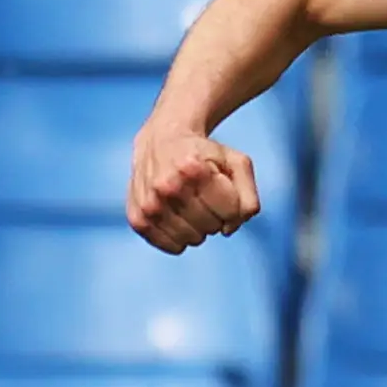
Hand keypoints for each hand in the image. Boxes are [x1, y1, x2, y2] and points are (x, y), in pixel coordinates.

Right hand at [127, 115, 260, 253]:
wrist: (161, 140)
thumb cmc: (205, 155)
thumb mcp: (237, 163)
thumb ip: (248, 198)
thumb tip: (228, 230)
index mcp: (193, 170)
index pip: (231, 213)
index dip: (231, 204)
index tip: (220, 188)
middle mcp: (167, 188)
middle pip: (212, 228)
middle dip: (215, 215)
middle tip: (203, 195)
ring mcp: (150, 205)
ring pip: (193, 240)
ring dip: (198, 227)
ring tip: (189, 203)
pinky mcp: (138, 219)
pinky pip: (172, 247)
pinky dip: (180, 237)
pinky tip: (177, 216)